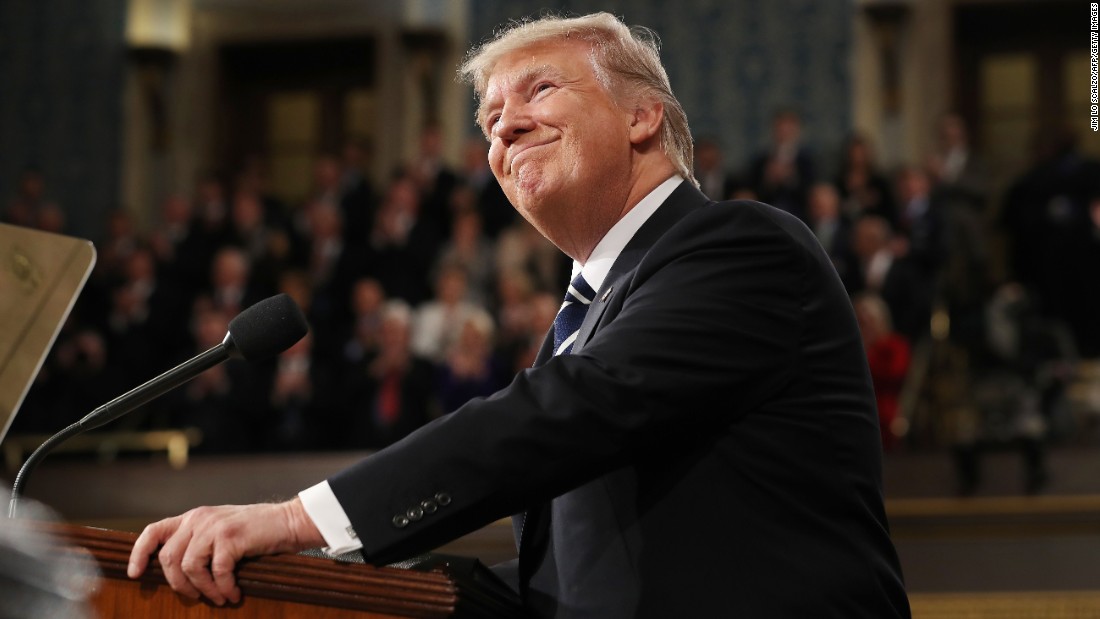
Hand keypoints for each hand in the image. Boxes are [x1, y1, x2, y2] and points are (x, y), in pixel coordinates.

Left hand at [127, 499, 324, 605]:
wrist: (288, 522)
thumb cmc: (257, 531)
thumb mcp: (221, 530)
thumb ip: (199, 541)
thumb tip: (176, 572)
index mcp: (193, 517)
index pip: (154, 531)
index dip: (139, 553)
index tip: (135, 574)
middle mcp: (199, 519)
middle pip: (168, 558)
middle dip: (179, 584)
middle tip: (197, 596)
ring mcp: (214, 527)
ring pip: (189, 567)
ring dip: (203, 590)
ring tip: (220, 597)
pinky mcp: (230, 537)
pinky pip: (216, 571)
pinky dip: (223, 587)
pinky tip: (234, 593)